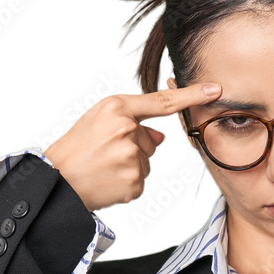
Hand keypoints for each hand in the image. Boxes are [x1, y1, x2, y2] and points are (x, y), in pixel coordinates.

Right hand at [43, 80, 220, 210]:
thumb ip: (133, 122)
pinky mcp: (134, 182)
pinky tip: (108, 180)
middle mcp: (126, 130)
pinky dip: (127, 184)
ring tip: (103, 167)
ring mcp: (131, 157)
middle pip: (151, 141)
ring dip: (129, 167)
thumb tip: (160, 137)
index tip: (216, 89)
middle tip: (103, 153)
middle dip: (133, 148)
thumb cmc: (76, 148)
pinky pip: (141, 181)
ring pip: (146, 162)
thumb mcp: (98, 121)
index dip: (192, 95)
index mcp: (116, 108)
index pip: (162, 101)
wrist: (57, 180)